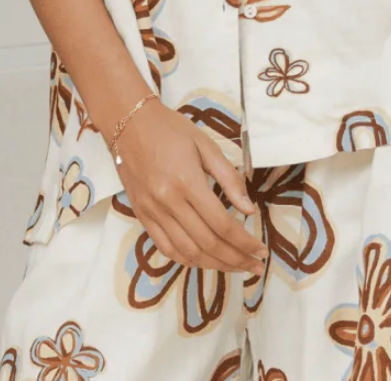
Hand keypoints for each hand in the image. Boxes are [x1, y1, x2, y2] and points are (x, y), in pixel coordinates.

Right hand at [112, 99, 268, 274]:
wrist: (128, 124)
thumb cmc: (171, 129)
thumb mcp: (206, 145)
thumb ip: (229, 178)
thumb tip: (249, 208)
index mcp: (187, 182)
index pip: (222, 223)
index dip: (245, 242)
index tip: (262, 251)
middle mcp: (168, 202)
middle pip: (207, 243)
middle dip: (236, 259)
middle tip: (256, 266)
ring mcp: (152, 212)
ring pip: (187, 252)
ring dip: (215, 265)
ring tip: (236, 267)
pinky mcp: (142, 217)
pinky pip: (166, 248)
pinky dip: (188, 260)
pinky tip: (205, 261)